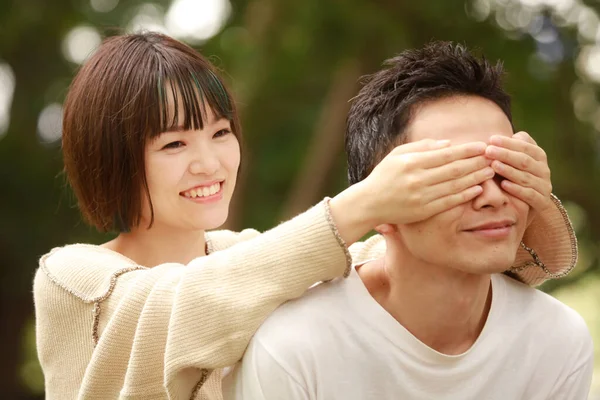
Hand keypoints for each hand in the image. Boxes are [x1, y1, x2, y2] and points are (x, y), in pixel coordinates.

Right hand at [361, 138, 492, 225]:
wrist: (369, 202)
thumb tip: (448, 144)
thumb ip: (422, 147)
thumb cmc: (384, 175)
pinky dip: (465, 195)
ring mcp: (421, 196)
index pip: (446, 154)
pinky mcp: (423, 211)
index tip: (482, 146)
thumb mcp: (397, 155)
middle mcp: (417, 179)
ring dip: (475, 178)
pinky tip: (477, 189)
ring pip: (454, 185)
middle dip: (476, 162)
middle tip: (493, 157)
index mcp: (411, 162)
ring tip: (489, 172)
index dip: (467, 150)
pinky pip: (449, 202)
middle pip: (454, 169)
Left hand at [486, 132, 552, 212]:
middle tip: (488, 151)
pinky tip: (504, 185)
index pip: (525, 147)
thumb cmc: (519, 175)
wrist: (533, 204)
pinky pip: (529, 195)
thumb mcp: (518, 159)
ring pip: (526, 177)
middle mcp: (544, 170)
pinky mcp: (542, 201)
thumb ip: (516, 146)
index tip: (491, 139)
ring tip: (493, 165)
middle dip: (505, 154)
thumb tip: (512, 136)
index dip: (508, 143)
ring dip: (508, 171)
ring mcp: (544, 186)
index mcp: (539, 156)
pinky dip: (517, 189)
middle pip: (524, 161)